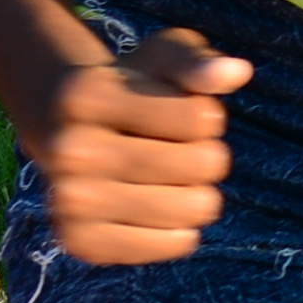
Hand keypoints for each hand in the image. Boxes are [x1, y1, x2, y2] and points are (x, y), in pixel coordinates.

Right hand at [23, 27, 256, 264]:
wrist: (64, 130)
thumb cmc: (130, 89)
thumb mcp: (161, 58)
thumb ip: (197, 61)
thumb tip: (238, 71)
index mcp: (88, 95)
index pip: (201, 119)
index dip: (207, 115)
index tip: (182, 113)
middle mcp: (70, 150)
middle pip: (201, 164)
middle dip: (206, 154)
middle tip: (179, 149)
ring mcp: (70, 201)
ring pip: (191, 209)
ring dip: (197, 193)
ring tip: (171, 178)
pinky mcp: (81, 242)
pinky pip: (173, 244)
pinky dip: (182, 230)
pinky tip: (160, 210)